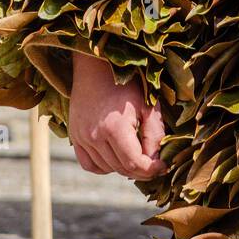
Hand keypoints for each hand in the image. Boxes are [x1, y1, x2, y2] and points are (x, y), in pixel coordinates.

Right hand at [69, 53, 164, 179]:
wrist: (95, 68)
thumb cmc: (126, 85)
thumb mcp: (147, 105)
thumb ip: (155, 134)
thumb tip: (157, 162)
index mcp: (115, 127)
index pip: (135, 163)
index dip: (152, 169)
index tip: (163, 165)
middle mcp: (95, 136)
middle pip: (122, 168)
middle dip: (141, 170)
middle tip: (154, 163)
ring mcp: (82, 138)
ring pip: (107, 168)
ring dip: (124, 168)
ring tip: (135, 154)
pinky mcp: (75, 138)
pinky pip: (90, 165)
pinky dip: (104, 167)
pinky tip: (115, 156)